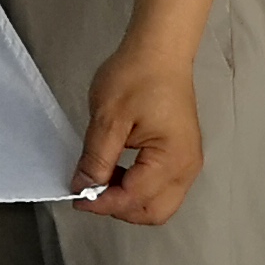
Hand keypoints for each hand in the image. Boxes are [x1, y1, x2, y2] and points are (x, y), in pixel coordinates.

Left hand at [71, 42, 202, 223]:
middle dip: (120, 209)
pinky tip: (116, 171)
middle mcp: (187, 169)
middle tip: (89, 192)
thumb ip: (97, 157)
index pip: (135, 199)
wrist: (159, 52)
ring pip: (160, 203)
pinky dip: (138, 188)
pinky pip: (162, 187)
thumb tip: (85, 187)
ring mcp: (188, 163)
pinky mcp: (182, 156)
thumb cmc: (136, 77)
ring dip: (129, 199)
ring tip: (100, 179)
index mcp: (172, 161)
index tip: (76, 196)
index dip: (103, 203)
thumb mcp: (108, 118)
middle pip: (155, 212)